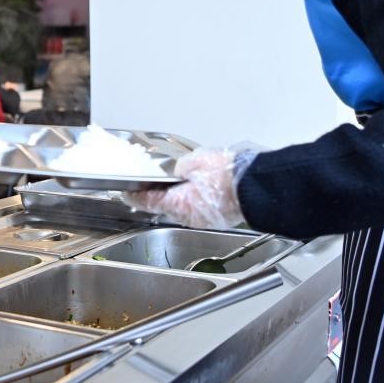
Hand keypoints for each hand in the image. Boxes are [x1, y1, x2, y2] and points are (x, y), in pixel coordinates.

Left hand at [128, 148, 244, 229]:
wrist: (257, 188)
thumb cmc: (228, 175)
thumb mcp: (196, 162)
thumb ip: (179, 167)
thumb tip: (177, 171)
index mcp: (177, 203)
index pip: (147, 201)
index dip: (135, 195)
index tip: (126, 192)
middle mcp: (187, 216)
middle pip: (165, 206)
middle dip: (159, 195)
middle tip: (152, 184)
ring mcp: (202, 220)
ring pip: (183, 209)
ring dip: (179, 198)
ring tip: (179, 184)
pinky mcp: (216, 219)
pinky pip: (198, 210)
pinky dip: (194, 201)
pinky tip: (198, 190)